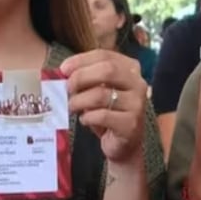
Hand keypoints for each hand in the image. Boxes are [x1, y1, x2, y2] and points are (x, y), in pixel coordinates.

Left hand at [62, 50, 147, 166]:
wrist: (124, 144)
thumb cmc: (107, 112)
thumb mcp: (97, 90)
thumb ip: (85, 78)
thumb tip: (62, 72)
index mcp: (130, 68)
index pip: (104, 55)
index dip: (81, 60)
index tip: (63, 69)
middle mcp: (138, 83)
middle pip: (107, 70)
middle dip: (81, 77)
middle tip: (66, 88)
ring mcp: (137, 104)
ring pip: (101, 94)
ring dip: (79, 101)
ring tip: (71, 107)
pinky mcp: (131, 124)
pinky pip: (102, 116)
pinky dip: (87, 117)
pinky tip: (85, 120)